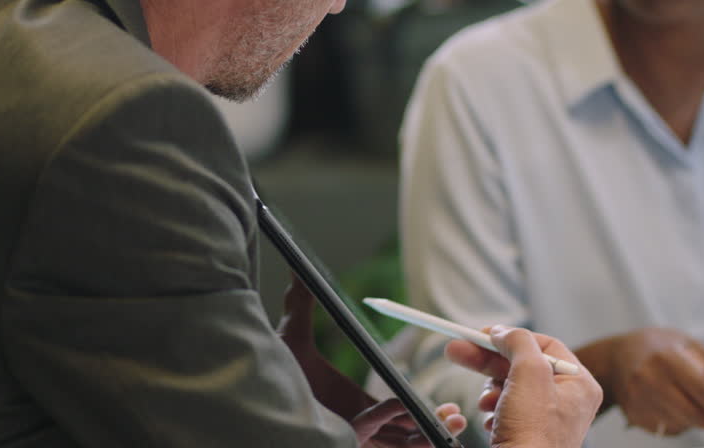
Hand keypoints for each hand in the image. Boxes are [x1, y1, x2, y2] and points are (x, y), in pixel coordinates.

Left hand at [275, 276, 466, 444]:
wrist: (246, 389)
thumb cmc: (265, 372)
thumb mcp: (292, 338)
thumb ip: (301, 305)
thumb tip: (300, 272)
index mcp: (352, 408)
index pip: (396, 419)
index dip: (420, 415)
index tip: (445, 409)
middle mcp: (354, 427)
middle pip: (404, 438)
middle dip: (435, 430)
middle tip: (458, 416)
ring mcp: (350, 436)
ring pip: (399, 446)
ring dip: (428, 436)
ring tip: (452, 421)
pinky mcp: (345, 438)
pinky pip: (376, 434)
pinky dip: (395, 419)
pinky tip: (405, 404)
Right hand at [445, 326, 600, 447]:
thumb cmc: (534, 435)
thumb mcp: (530, 374)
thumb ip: (519, 343)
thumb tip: (505, 332)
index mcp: (578, 384)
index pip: (544, 344)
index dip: (512, 337)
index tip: (485, 334)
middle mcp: (566, 401)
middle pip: (522, 364)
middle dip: (488, 359)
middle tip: (459, 349)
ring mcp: (547, 419)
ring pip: (510, 386)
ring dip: (490, 389)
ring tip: (485, 401)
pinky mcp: (527, 433)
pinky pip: (505, 408)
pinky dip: (492, 409)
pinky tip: (489, 417)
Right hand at [604, 327, 703, 441]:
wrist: (614, 357)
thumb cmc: (658, 347)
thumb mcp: (690, 349)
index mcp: (667, 358)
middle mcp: (650, 380)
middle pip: (697, 415)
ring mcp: (639, 400)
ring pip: (684, 425)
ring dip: (694, 418)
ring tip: (682, 396)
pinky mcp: (634, 415)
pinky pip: (669, 429)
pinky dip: (677, 421)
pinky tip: (666, 402)